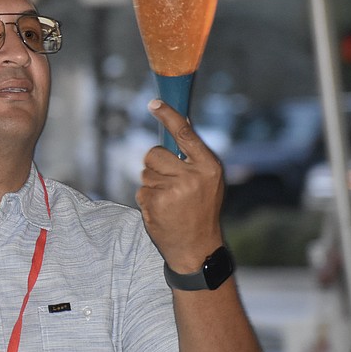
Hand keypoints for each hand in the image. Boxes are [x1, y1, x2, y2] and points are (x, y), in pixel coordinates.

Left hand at [135, 100, 224, 272]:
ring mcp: (173, 190)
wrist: (198, 248)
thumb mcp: (209, 180)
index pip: (184, 133)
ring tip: (169, 201)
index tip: (154, 103)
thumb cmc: (202, 210)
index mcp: (208, 166)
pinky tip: (162, 211)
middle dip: (155, 165)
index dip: (168, 115)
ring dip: (152, 184)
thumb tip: (182, 121)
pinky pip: (141, 190)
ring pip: (145, 172)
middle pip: (154, 153)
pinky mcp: (156, 203)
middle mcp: (192, 176)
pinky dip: (148, 200)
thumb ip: (195, 155)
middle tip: (169, 183)